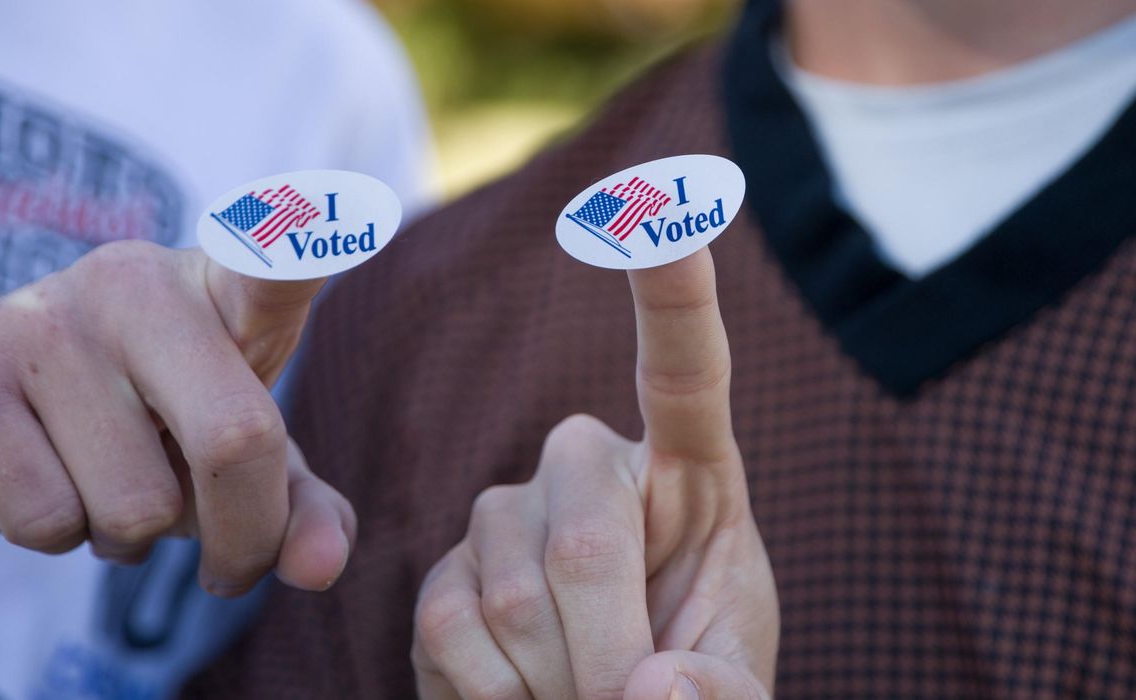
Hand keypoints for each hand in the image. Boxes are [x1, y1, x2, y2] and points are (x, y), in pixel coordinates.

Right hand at [0, 240, 354, 595]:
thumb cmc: (137, 427)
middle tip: (232, 566)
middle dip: (244, 537)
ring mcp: (45, 320)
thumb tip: (321, 567)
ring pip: (136, 505)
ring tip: (106, 484)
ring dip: (132, 537)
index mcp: (221, 288)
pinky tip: (46, 484)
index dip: (311, 244)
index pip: (275, 260)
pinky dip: (59, 537)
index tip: (366, 209)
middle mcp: (136, 282)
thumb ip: (295, 506)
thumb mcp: (231, 458)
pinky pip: (49, 521)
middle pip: (234, 440)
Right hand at [412, 249, 777, 698]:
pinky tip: (522, 694)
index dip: (674, 291)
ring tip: (580, 697)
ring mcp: (504, 513)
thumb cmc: (686, 679)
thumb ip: (722, 692)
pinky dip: (496, 698)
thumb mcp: (734, 685)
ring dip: (558, 687)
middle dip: (607, 656)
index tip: (662, 201)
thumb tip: (649, 689)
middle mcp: (587, 468)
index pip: (685, 371)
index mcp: (689, 473)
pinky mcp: (444, 568)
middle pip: (582, 544)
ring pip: (513, 600)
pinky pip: (450, 630)